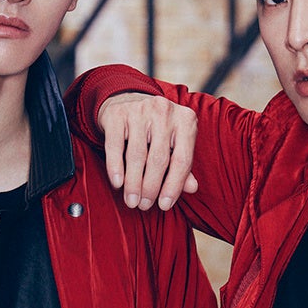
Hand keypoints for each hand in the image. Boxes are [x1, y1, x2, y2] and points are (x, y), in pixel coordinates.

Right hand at [99, 93, 198, 211]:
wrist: (129, 101)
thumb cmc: (157, 130)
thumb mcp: (175, 144)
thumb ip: (183, 166)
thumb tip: (192, 188)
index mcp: (186, 120)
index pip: (182, 160)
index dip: (173, 186)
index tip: (164, 206)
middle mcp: (165, 112)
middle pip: (158, 159)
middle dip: (150, 187)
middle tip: (144, 206)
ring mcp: (140, 110)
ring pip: (137, 155)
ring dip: (133, 183)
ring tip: (131, 201)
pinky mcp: (118, 114)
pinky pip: (115, 146)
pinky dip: (115, 167)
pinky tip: (117, 183)